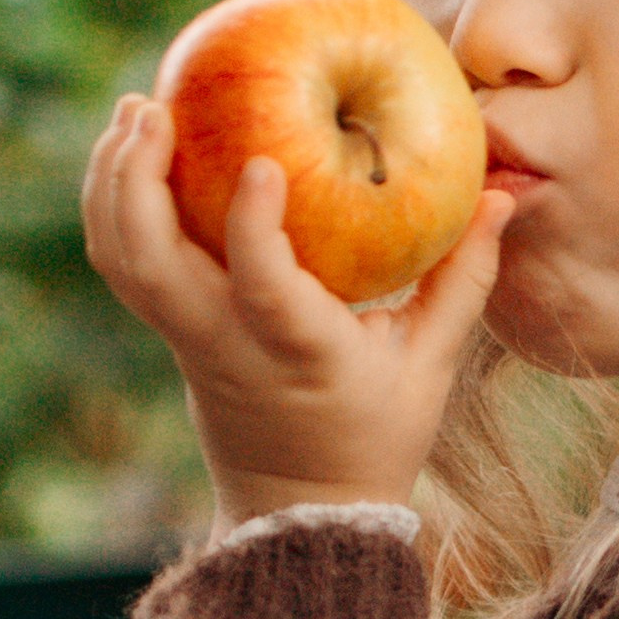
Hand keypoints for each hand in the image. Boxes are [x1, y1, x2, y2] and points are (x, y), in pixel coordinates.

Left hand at [83, 95, 513, 527]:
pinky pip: (125, 267)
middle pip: (150, 265)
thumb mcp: (430, 366)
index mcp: (298, 353)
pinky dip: (117, 206)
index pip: (262, 289)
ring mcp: (186, 342)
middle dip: (137, 180)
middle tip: (153, 107)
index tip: (258, 161)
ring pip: (122, 262)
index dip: (252, 226)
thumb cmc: (376, 435)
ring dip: (115, 184)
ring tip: (136, 111)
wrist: (300, 511)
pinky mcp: (170, 335)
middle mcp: (226, 345)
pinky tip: (136, 152)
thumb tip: (503, 197)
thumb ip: (464, 279)